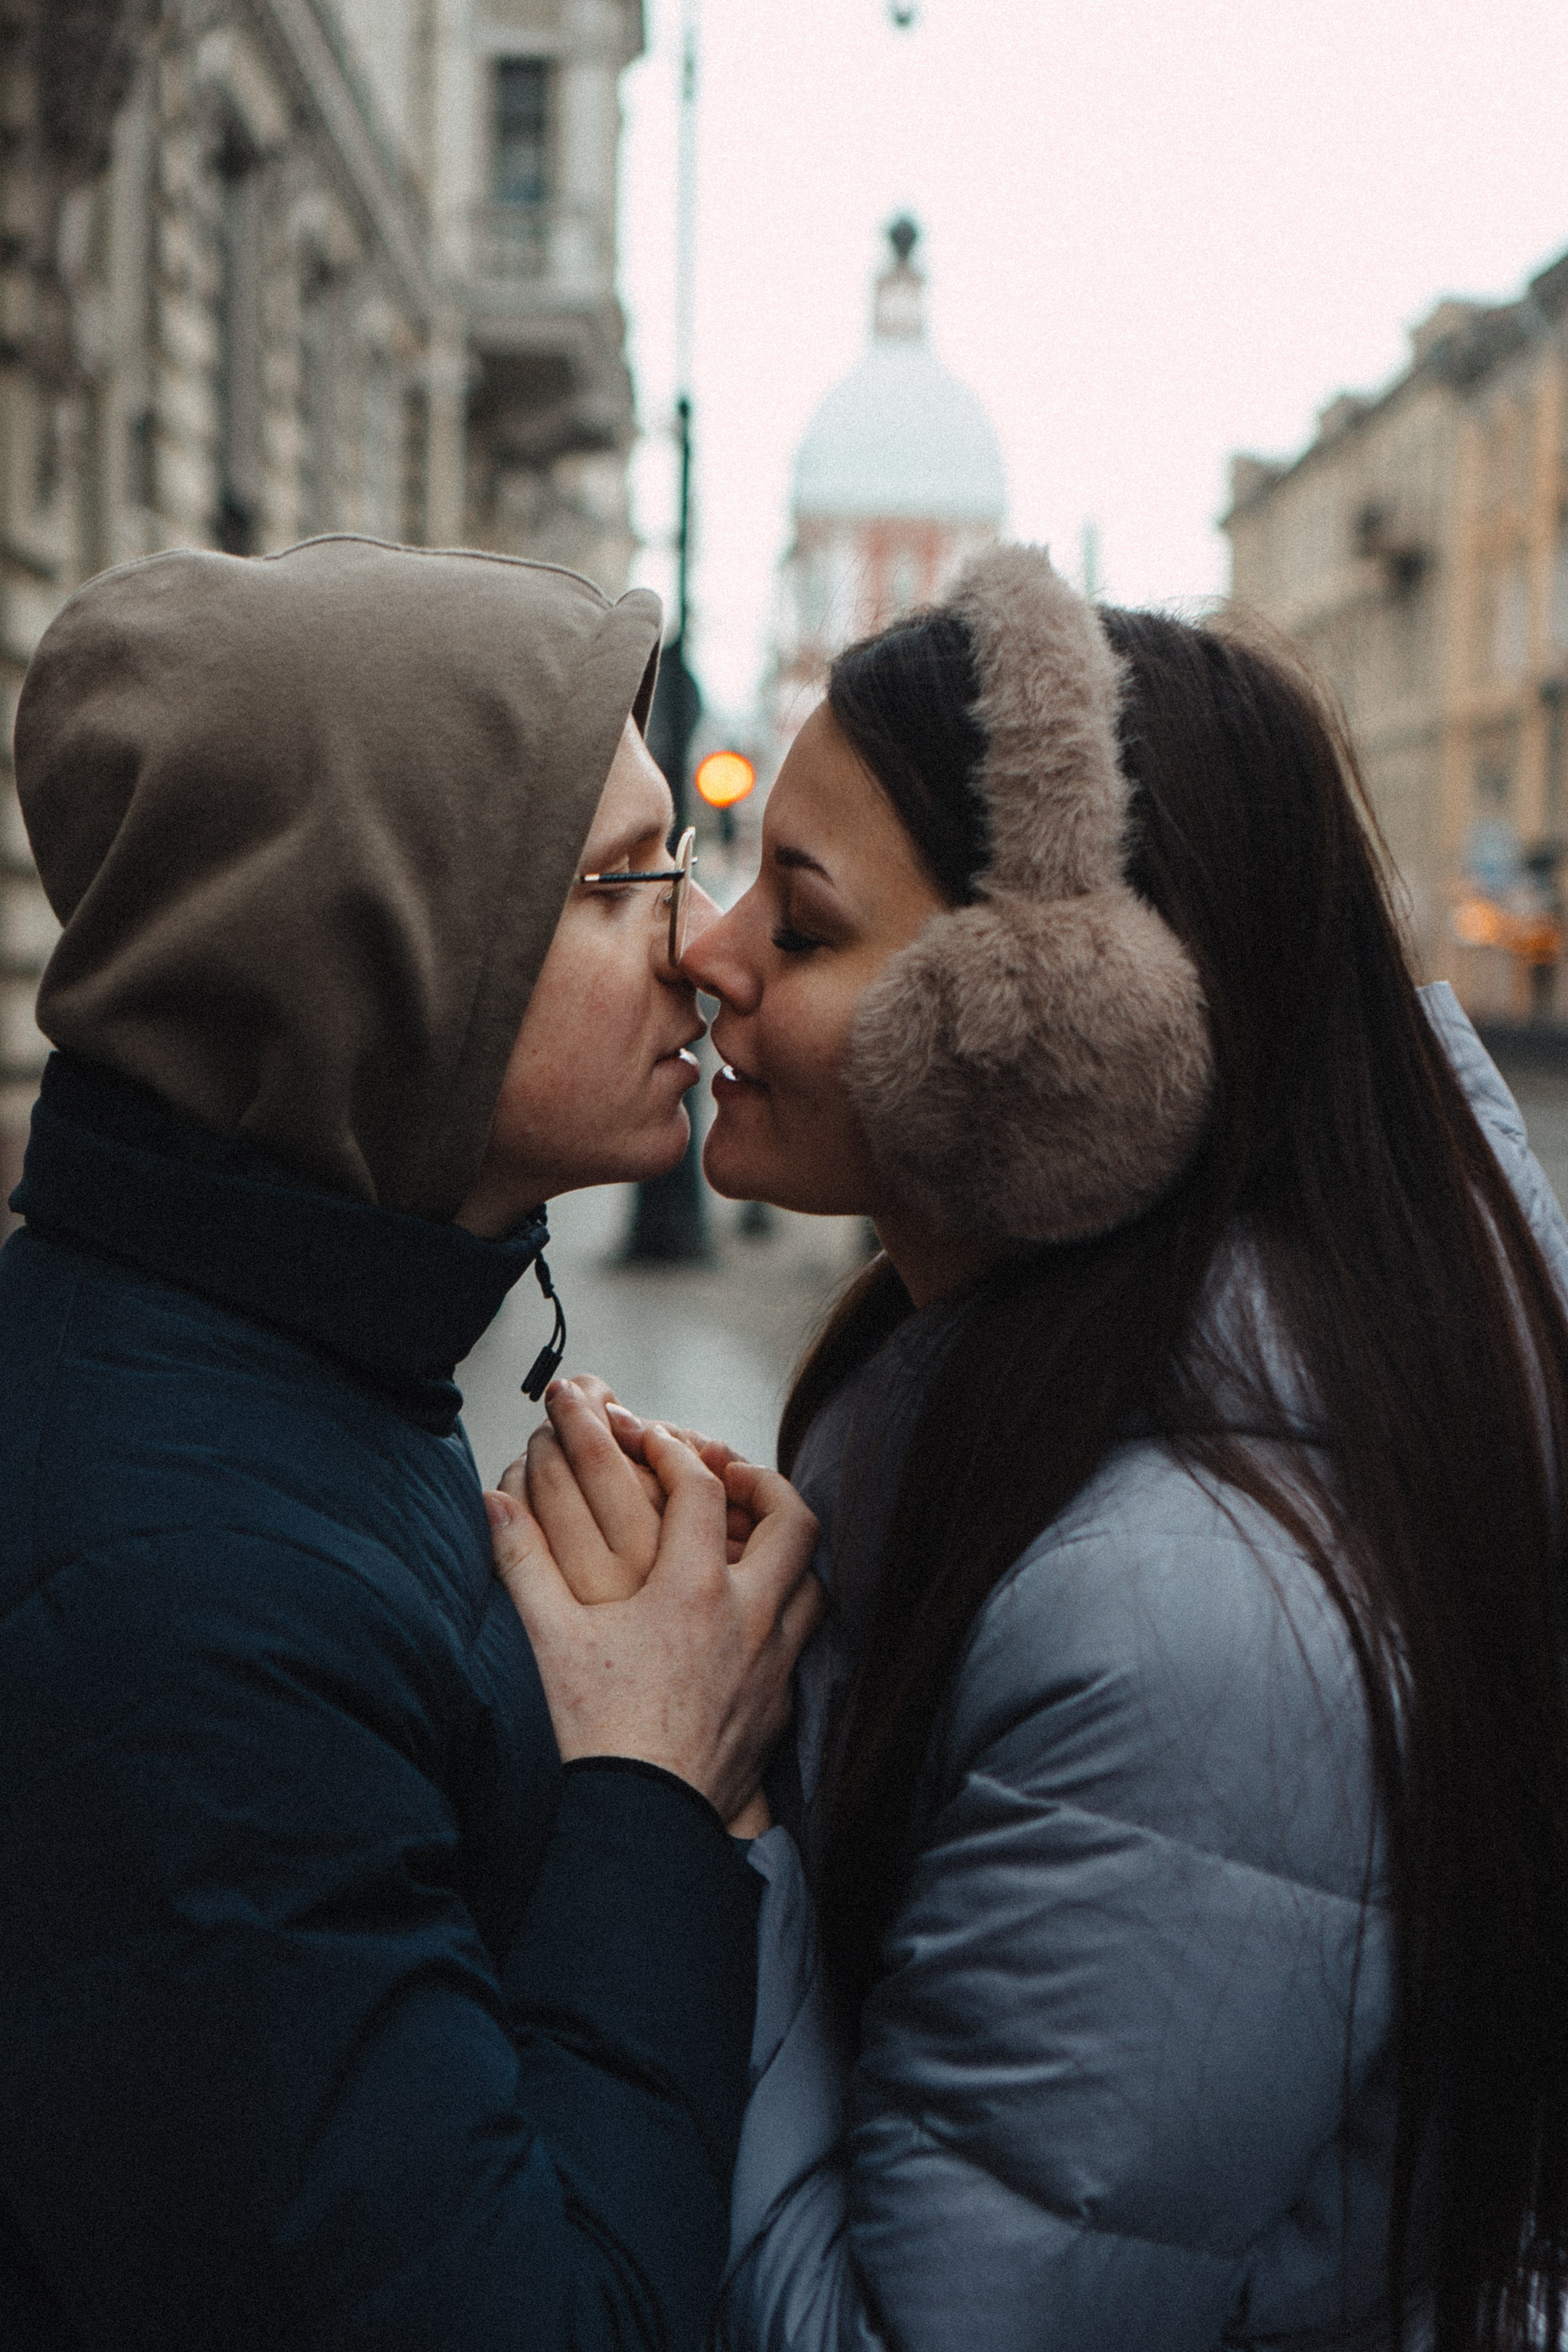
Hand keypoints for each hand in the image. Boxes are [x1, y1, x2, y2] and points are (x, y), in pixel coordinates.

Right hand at [486, 1423, 822, 1823]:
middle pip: (792, 1520)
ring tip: (749, 1541)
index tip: (650, 1440)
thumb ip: (521, 1561)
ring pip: (812, 1581)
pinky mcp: (779, 1708)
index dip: (674, 1451)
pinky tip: (750, 1620)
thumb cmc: (595, 1733)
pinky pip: (802, 1639)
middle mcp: (749, 1618)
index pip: (699, 1488)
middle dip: (765, 1482)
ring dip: (787, 1551)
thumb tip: (494, 1504)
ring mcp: (773, 1664)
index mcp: (694, 1589)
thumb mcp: (548, 1639)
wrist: (642, 1822)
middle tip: (730, 1474)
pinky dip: (786, 1611)